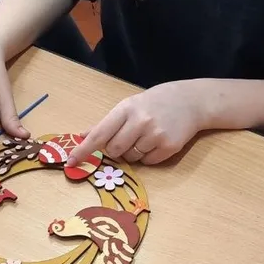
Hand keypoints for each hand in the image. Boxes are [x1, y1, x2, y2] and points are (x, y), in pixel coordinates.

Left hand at [68, 80, 208, 165]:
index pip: (100, 133)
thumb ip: (107, 122)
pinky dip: (148, 157)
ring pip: (131, 158)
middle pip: (114, 150)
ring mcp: (155, 134)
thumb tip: (82, 135)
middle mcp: (140, 121)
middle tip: (129, 136)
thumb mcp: (130, 105)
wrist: (191, 101)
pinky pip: (148, 162)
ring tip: (146, 136)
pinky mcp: (169, 147)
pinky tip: (157, 142)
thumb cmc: (155, 102)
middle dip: (117, 149)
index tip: (71, 161)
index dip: (84, 149)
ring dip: (133, 153)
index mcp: (126, 109)